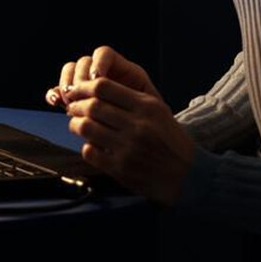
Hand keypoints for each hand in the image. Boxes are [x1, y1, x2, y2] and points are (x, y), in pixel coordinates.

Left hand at [53, 48, 195, 205]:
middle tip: (72, 107)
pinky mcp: (121, 168)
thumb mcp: (158, 111)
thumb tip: (94, 87)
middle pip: (92, 106)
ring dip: (76, 125)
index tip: (77, 90)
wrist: (188, 174)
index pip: (104, 86)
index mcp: (147, 107)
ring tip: (78, 125)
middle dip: (76, 105)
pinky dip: (86, 147)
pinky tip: (92, 145)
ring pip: (86, 128)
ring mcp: (129, 148)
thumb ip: (130, 98)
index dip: (84, 87)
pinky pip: (90, 151)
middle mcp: (138, 125)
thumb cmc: (170, 140)